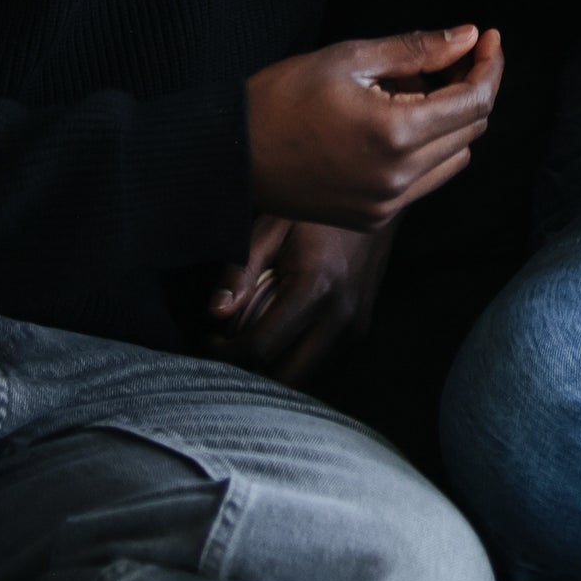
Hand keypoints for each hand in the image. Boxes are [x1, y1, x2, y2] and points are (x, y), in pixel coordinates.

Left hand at [204, 217, 393, 383]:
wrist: (373, 202)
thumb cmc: (315, 213)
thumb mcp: (272, 229)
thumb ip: (241, 271)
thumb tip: (215, 313)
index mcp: (315, 288)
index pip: (260, 349)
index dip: (224, 354)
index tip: (208, 338)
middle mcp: (340, 316)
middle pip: (284, 377)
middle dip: (248, 371)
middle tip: (227, 347)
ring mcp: (355, 325)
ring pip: (304, 375)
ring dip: (273, 367)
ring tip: (251, 338)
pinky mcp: (360, 328)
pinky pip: (319, 360)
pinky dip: (294, 356)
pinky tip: (279, 332)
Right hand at [245, 25, 501, 230]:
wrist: (229, 157)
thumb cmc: (283, 96)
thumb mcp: (350, 58)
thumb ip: (417, 49)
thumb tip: (470, 36)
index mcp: (397, 135)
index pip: (475, 101)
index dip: (490, 66)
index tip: (489, 38)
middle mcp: (400, 178)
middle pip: (472, 129)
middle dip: (473, 87)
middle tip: (455, 55)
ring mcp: (388, 205)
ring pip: (455, 157)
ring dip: (454, 120)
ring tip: (420, 86)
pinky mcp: (373, 219)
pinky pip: (427, 180)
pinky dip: (431, 148)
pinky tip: (402, 119)